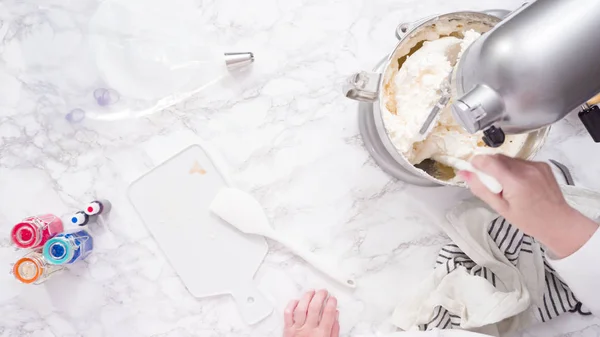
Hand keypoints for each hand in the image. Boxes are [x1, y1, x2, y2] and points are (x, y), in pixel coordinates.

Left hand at [284, 290, 339, 336]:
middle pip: (315, 307)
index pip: (328, 314)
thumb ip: (333, 331)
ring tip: (311, 292)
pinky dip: (291, 305)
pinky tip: (296, 300)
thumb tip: (335, 317)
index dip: (331, 303)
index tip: (333, 299)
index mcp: (321, 335)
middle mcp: (308, 331)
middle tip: (324, 292)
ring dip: (307, 297)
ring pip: (302, 308)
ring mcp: (297, 330)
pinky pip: (288, 314)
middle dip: (320, 296)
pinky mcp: (287, 330)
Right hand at [461, 154, 597, 257]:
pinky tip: (519, 183)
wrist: (558, 222)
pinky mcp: (542, 164)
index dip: (476, 163)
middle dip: (489, 166)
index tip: (472, 169)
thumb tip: (464, 173)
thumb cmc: (529, 220)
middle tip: (490, 184)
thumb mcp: (500, 208)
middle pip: (497, 157)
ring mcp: (536, 165)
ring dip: (501, 167)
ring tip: (507, 186)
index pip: (488, 161)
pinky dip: (514, 169)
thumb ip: (481, 189)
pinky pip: (520, 161)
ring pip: (508, 158)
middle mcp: (527, 169)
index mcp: (515, 182)